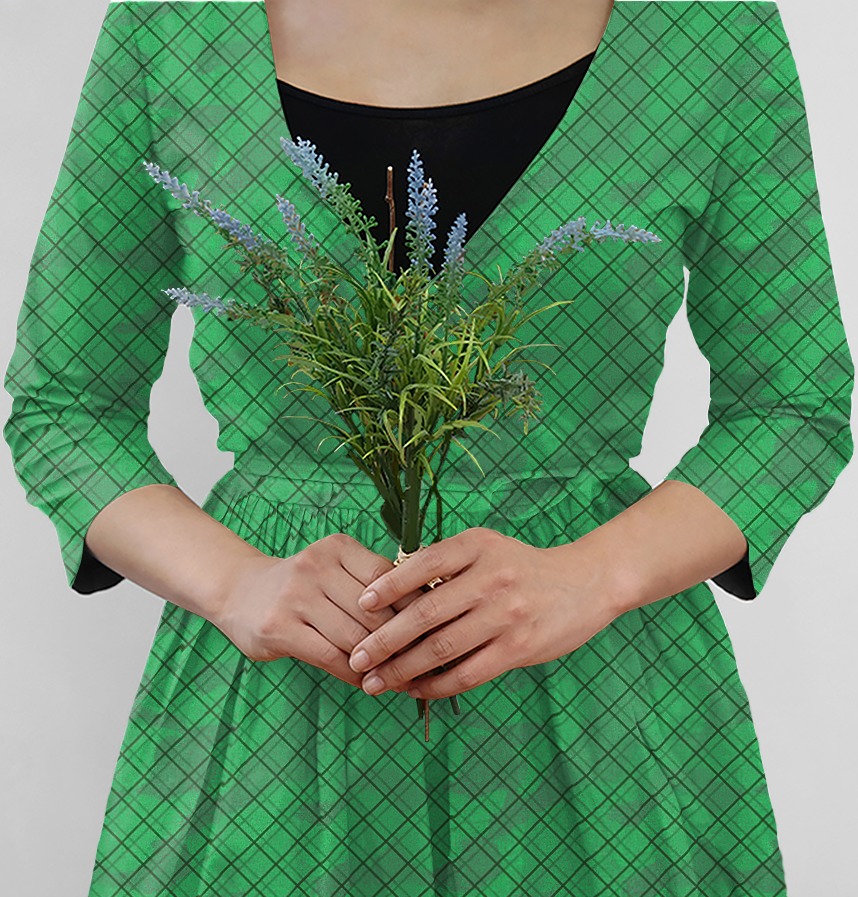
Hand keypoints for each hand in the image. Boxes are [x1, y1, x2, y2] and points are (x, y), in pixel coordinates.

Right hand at [212, 532, 424, 688]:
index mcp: (338, 547)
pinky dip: (354, 673)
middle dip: (402, 641)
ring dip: (380, 663)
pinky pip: (331, 657)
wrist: (240, 591)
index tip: (435, 631)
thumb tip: (427, 613)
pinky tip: (366, 681)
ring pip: (355, 637)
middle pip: (374, 612)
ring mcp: (295, 596)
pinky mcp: (280, 628)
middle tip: (424, 663)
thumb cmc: (304, 585)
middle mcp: (316, 566)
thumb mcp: (335, 568)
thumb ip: (372, 585)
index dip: (414, 608)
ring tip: (400, 678)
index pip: (389, 579)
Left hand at [346, 527, 621, 699]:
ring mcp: (507, 614)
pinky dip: (435, 685)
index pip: (422, 565)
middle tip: (357, 658)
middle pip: (425, 613)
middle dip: (384, 639)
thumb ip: (445, 566)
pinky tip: (415, 690)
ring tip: (375, 682)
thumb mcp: (486, 549)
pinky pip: (467, 673)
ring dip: (402, 669)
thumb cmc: (522, 568)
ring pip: (441, 648)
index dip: (388, 586)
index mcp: (477, 546)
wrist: (586, 583)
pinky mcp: (519, 648)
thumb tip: (388, 592)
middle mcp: (491, 578)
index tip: (360, 606)